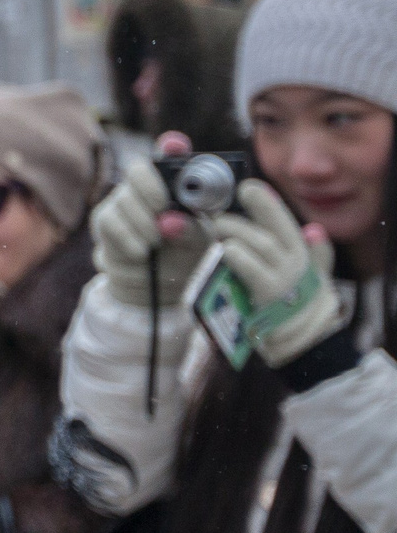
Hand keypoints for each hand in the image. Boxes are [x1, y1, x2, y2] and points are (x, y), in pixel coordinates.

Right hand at [91, 152, 210, 307]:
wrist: (155, 284)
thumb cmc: (182, 253)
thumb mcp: (198, 243)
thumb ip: (193, 230)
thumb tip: (175, 222)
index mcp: (172, 185)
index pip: (169, 158)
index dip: (171, 150)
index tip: (176, 147)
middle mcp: (143, 186)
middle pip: (138, 172)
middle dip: (151, 193)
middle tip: (162, 215)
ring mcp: (120, 201)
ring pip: (122, 201)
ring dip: (142, 226)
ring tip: (155, 245)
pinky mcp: (102, 221)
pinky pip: (111, 225)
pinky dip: (129, 241)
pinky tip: (141, 254)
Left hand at [209, 181, 341, 365]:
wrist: (305, 345)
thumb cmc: (300, 308)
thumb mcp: (313, 279)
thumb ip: (316, 254)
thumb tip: (316, 229)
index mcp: (301, 253)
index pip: (284, 221)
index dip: (266, 203)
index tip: (248, 186)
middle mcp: (294, 261)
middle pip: (269, 228)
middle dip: (242, 216)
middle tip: (217, 215)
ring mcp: (283, 276)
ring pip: (258, 243)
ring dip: (234, 232)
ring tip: (216, 229)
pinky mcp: (269, 293)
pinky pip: (251, 267)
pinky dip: (237, 255)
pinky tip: (226, 249)